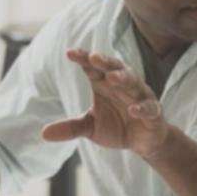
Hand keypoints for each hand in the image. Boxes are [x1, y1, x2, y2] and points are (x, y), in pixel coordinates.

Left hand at [41, 49, 171, 157]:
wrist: (143, 142)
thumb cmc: (117, 127)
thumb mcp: (90, 127)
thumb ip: (70, 128)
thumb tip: (43, 133)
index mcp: (105, 84)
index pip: (93, 67)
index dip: (83, 58)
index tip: (69, 53)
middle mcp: (123, 86)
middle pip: (114, 68)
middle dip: (104, 62)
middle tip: (93, 57)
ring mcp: (140, 97)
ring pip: (133, 83)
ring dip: (123, 78)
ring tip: (112, 77)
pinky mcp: (153, 113)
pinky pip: (149, 107)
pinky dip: (142, 107)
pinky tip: (133, 110)